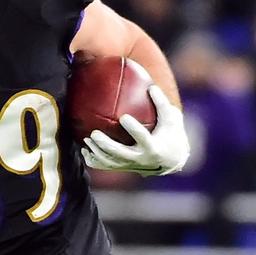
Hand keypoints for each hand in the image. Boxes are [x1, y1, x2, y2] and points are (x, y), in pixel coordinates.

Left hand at [80, 59, 189, 174]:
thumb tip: (151, 86)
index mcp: (152, 147)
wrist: (170, 160)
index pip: (142, 138)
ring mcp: (130, 165)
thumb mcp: (171, 119)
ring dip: (97, 152)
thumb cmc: (170, 134)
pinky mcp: (124, 168)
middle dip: (106, 145)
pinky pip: (106, 167)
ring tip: (87, 138)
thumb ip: (161, 103)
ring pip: (110, 162)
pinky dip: (94, 160)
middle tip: (94, 133)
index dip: (133, 129)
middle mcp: (140, 158)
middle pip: (120, 154)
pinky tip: (84, 151)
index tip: (123, 117)